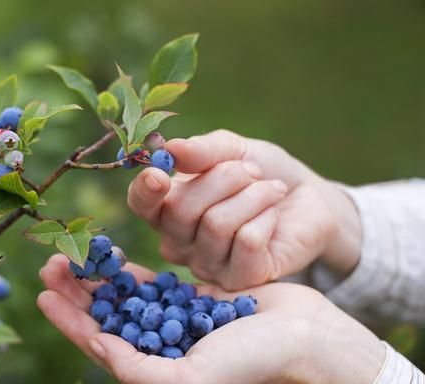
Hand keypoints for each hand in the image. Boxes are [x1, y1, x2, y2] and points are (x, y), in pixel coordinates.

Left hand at [38, 255, 384, 383]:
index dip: (68, 320)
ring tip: (73, 253)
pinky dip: (130, 270)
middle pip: (105, 315)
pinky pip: (152, 282)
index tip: (42, 294)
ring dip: (97, 276)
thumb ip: (139, 370)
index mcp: (153, 369)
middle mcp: (159, 346)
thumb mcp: (189, 378)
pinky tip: (111, 255)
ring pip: (124, 296)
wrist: (303, 338)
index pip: (97, 343)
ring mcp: (174, 321)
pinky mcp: (192, 299)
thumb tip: (96, 347)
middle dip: (76, 292)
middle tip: (50, 264)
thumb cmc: (251, 365)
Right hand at [127, 129, 361, 289]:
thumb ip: (202, 151)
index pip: (141, 205)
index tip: (160, 174)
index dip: (145, 191)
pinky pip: (246, 242)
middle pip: (182, 210)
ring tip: (271, 190)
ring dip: (252, 195)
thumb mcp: (233, 150)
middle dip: (223, 178)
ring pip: (217, 224)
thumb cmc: (261, 173)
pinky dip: (266, 217)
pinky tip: (273, 216)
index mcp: (167, 208)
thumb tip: (171, 149)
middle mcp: (179, 242)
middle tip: (252, 171)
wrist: (307, 198)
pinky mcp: (240, 280)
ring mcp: (207, 265)